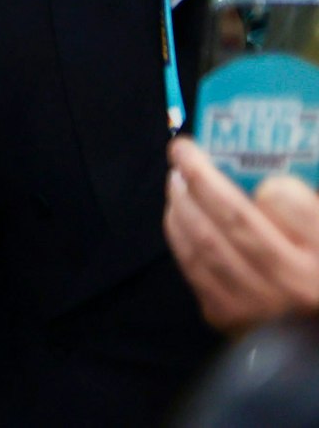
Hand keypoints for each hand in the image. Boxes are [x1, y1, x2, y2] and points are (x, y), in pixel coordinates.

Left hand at [165, 138, 318, 330]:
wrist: (309, 331)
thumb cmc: (312, 264)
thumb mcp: (318, 229)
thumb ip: (300, 206)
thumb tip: (266, 175)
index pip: (289, 204)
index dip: (267, 179)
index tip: (256, 166)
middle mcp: (294, 285)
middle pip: (236, 219)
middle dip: (201, 177)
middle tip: (183, 150)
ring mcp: (257, 305)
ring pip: (205, 241)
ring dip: (182, 202)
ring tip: (177, 178)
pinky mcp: (227, 316)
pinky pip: (192, 264)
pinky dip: (179, 231)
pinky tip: (178, 210)